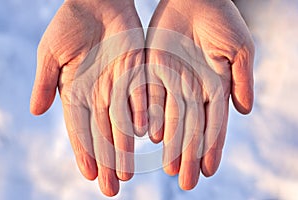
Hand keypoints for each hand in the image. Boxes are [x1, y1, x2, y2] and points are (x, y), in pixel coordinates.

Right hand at [30, 0, 146, 195]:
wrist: (97, 2)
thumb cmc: (70, 24)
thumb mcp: (51, 53)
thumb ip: (45, 82)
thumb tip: (34, 111)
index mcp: (75, 93)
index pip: (79, 130)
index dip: (84, 152)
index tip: (89, 174)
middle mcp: (98, 95)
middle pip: (102, 134)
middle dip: (106, 161)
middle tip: (112, 188)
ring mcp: (118, 85)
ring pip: (122, 122)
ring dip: (125, 147)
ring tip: (127, 172)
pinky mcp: (136, 73)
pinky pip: (139, 98)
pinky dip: (141, 116)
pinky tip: (143, 135)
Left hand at [146, 0, 253, 189]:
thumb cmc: (222, 19)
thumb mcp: (239, 49)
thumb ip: (241, 79)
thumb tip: (245, 111)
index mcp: (214, 87)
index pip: (213, 124)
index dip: (211, 147)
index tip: (208, 170)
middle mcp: (192, 90)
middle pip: (190, 128)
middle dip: (188, 154)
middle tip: (185, 181)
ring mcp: (172, 81)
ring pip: (170, 118)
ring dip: (170, 142)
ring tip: (169, 167)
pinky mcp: (153, 70)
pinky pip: (152, 97)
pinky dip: (152, 116)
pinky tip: (152, 135)